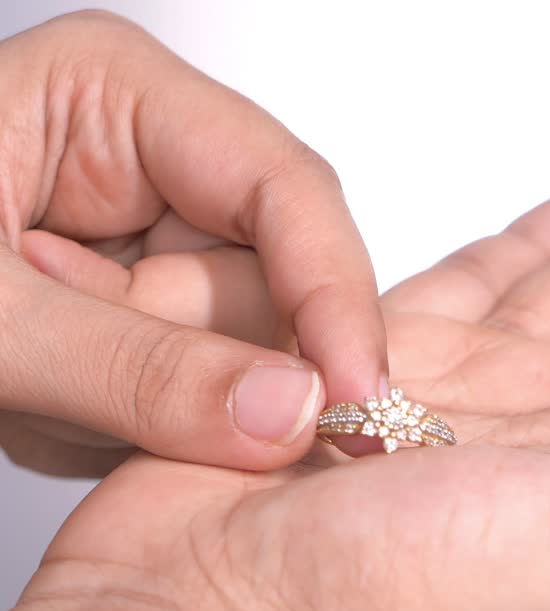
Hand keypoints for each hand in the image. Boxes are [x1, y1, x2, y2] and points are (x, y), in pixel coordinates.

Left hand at [0, 11, 384, 476]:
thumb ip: (134, 367)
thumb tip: (290, 416)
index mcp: (117, 96)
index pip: (284, 188)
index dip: (332, 295)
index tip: (357, 398)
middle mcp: (152, 159)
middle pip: (269, 281)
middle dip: (194, 360)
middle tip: (81, 386)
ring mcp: (151, 236)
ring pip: (239, 346)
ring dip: (146, 400)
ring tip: (36, 389)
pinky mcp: (140, 304)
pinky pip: (195, 384)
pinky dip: (126, 420)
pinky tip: (49, 399)